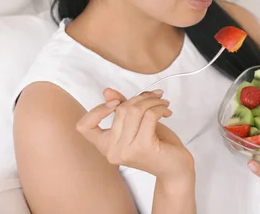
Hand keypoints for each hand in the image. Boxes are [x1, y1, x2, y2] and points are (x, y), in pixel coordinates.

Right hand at [76, 88, 194, 179]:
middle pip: (120, 110)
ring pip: (135, 110)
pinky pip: (149, 115)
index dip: (97, 110)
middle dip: (141, 98)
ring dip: (153, 101)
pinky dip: (160, 108)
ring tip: (163, 103)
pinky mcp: (143, 147)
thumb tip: (107, 91)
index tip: (117, 102)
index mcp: (106, 146)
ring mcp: (126, 150)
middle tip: (155, 98)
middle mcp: (112, 151)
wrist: (175, 168)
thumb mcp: (137, 124)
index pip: (84, 126)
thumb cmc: (157, 145)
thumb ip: (122, 109)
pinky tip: (167, 112)